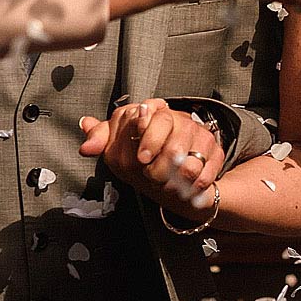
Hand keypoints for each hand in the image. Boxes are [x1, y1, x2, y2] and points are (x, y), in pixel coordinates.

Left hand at [79, 99, 224, 217]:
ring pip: (190, 161)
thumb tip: (86, 138)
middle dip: (161, 162)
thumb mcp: (118, 144)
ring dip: (175, 179)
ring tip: (164, 184)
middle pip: (175, 139)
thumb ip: (102, 138)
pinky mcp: (215, 154)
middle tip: (150, 175)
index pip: (155, 114)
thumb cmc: (141, 152)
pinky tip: (183, 189)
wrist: (174, 167)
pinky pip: (205, 174)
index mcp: (154, 112)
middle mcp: (180, 120)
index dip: (149, 135)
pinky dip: (193, 187)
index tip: (142, 158)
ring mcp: (200, 136)